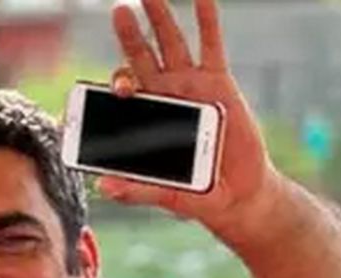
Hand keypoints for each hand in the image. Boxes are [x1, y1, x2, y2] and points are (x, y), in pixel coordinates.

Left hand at [100, 0, 281, 236]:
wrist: (237, 195)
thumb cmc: (197, 196)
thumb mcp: (165, 195)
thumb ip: (136, 188)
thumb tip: (103, 187)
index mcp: (145, 120)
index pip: (123, 93)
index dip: (115, 84)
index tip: (112, 87)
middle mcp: (165, 96)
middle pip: (142, 58)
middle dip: (130, 34)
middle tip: (119, 9)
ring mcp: (191, 85)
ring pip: (172, 43)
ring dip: (161, 17)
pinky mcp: (219, 83)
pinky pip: (211, 45)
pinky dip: (206, 20)